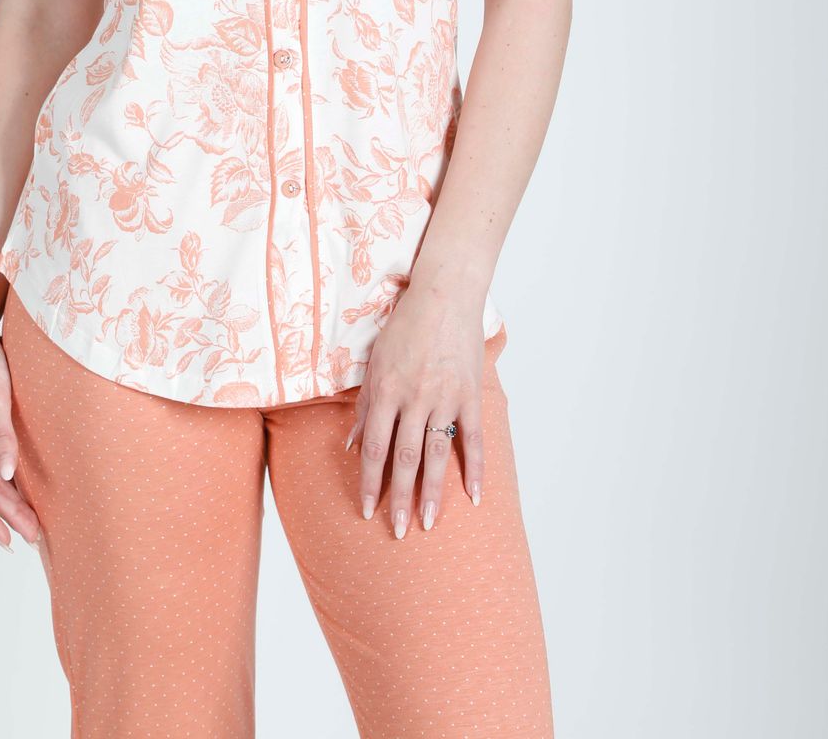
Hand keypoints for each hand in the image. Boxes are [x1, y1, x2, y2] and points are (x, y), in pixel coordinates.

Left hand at [343, 288, 485, 536]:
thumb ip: (365, 405)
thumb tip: (352, 445)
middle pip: (404, 458)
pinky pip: (474, 438)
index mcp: (387, 390)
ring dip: (431, 492)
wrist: (444, 296)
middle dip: (399, 498)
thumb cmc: (405, 327)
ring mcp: (445, 397)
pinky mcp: (470, 394)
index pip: (376, 447)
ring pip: (436, 454)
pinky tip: (473, 496)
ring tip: (427, 523)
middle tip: (396, 531)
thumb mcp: (375, 361)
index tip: (366, 510)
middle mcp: (414, 398)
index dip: (370, 482)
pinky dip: (476, 468)